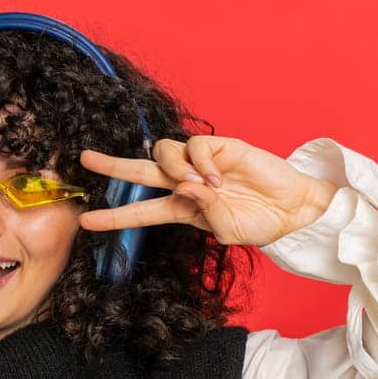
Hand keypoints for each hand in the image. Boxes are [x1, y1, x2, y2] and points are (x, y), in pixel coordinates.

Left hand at [77, 136, 338, 248]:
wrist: (291, 209)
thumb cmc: (259, 224)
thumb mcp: (227, 232)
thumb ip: (204, 213)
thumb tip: (187, 187)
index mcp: (182, 209)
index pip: (140, 212)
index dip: (114, 217)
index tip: (86, 221)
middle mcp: (185, 184)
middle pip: (140, 171)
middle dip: (113, 166)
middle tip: (86, 160)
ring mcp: (201, 163)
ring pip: (164, 153)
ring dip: (174, 167)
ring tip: (198, 184)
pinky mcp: (220, 147)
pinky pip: (196, 146)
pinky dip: (201, 162)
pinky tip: (218, 178)